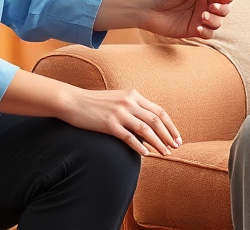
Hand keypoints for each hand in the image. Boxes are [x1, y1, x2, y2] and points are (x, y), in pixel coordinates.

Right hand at [57, 86, 181, 155]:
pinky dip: (140, 146)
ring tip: (165, 153)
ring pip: (146, 130)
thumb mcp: (118, 99)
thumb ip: (133, 107)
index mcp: (133, 95)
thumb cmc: (95, 103)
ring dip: (158, 143)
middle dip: (168, 135)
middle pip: (155, 120)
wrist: (73, 101)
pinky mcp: (109, 124)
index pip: (158, 111)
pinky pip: (129, 137)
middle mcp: (129, 102)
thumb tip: (148, 124)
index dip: (170, 125)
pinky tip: (146, 154)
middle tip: (176, 147)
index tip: (177, 137)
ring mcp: (119, 113)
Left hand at [140, 0, 232, 38]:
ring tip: (202, 16)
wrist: (148, 10)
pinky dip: (207, 31)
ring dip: (214, 20)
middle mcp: (204, 5)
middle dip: (223, 8)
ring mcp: (199, 19)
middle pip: (224, 9)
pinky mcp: (194, 31)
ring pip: (218, 22)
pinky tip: (198, 27)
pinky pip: (209, 34)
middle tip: (212, 7)